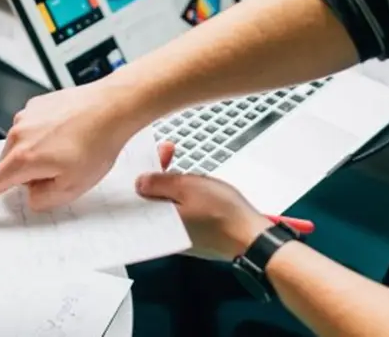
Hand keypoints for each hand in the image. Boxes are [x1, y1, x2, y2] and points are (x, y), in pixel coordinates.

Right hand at [0, 80, 146, 215]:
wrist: (112, 107)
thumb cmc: (97, 144)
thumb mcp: (72, 188)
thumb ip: (43, 199)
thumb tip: (30, 193)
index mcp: (23, 159)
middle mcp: (18, 135)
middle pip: (10, 167)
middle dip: (29, 175)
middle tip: (62, 172)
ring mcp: (26, 117)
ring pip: (23, 147)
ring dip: (39, 154)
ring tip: (72, 149)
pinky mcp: (37, 104)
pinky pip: (34, 129)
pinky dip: (47, 136)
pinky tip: (70, 134)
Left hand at [137, 141, 271, 259]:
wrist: (251, 237)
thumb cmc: (223, 214)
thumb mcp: (187, 187)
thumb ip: (160, 183)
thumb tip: (140, 182)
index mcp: (157, 222)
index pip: (137, 194)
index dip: (143, 169)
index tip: (152, 153)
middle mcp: (163, 233)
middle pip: (150, 197)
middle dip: (157, 171)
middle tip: (168, 151)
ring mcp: (177, 235)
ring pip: (164, 203)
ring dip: (170, 182)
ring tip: (182, 166)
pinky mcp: (190, 235)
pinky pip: (177, 212)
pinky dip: (180, 196)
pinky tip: (190, 185)